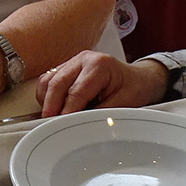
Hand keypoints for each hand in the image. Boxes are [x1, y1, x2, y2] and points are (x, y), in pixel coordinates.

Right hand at [36, 53, 168, 115]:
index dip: (66, 111)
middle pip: (56, 83)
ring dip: (46, 101)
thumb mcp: (124, 103)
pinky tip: (54, 107)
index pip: (76, 92)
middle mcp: (83, 59)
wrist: (138, 78)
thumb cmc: (134, 88)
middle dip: (51, 107)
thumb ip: (100, 113)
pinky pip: (48, 80)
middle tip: (49, 125)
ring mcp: (73, 61)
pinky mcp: (67, 67)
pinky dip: (46, 96)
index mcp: (99, 65)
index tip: (61, 126)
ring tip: (51, 118)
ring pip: (48, 81)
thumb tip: (79, 124)